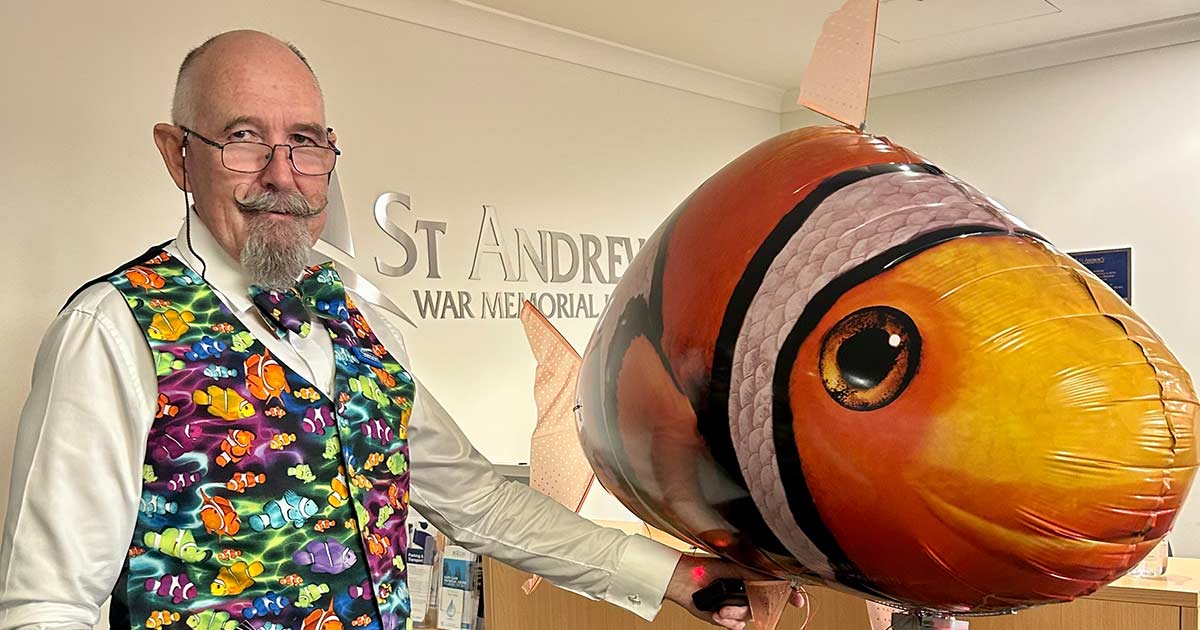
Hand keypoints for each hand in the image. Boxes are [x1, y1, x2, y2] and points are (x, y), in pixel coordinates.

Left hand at [664, 554, 804, 629]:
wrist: (685, 581)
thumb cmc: (708, 569)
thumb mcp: (738, 570)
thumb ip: (761, 576)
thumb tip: (781, 579)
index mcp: (751, 577)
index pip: (775, 587)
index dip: (788, 594)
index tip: (797, 600)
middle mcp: (746, 593)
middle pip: (764, 606)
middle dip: (753, 608)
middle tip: (743, 604)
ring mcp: (736, 606)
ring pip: (748, 618)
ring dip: (735, 614)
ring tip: (721, 609)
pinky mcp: (726, 618)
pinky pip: (737, 626)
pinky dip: (728, 622)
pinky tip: (717, 613)